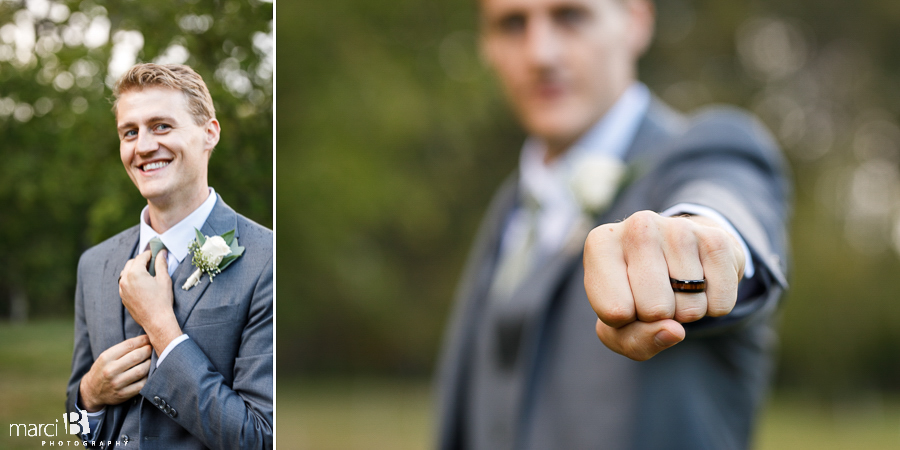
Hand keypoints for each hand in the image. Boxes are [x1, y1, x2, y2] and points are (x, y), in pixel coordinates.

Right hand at [79, 335, 151, 411]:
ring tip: (152, 359)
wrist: (92, 391)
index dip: (142, 340)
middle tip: (152, 348)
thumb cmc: (103, 369)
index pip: (129, 345)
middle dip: (147, 350)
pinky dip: (148, 377)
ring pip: (140, 370)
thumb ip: (123, 348)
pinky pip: (141, 384)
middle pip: (136, 357)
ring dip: (150, 363)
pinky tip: (148, 372)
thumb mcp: (106, 356)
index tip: (148, 338)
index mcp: (106, 358)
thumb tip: (145, 339)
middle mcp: (110, 371)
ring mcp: (117, 384)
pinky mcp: (123, 394)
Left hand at [119, 249, 182, 354]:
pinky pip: (124, 283)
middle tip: (153, 263)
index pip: (141, 257)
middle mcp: (125, 279)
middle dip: (142, 260)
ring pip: (126, 272)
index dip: (150, 253)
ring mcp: (122, 289)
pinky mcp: (123, 297)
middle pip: (131, 263)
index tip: (157, 253)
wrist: (156, 321)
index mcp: (135, 273)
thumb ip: (161, 263)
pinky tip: (142, 283)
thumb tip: (162, 252)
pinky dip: (131, 279)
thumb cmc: (162, 300)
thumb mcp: (164, 279)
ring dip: (135, 269)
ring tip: (147, 273)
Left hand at [583, 211, 744, 360]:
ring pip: (690, 309)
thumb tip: (674, 331)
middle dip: (658, 318)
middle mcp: (637, 226)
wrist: (677, 256)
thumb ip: (635, 340)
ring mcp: (679, 228)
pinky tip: (701, 282)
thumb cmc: (636, 295)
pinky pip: (720, 303)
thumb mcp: (619, 326)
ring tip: (677, 287)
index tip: (626, 301)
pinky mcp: (716, 238)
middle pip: (654, 310)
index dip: (625, 321)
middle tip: (655, 296)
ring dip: (686, 313)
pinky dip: (713, 306)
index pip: (615, 312)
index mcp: (600, 244)